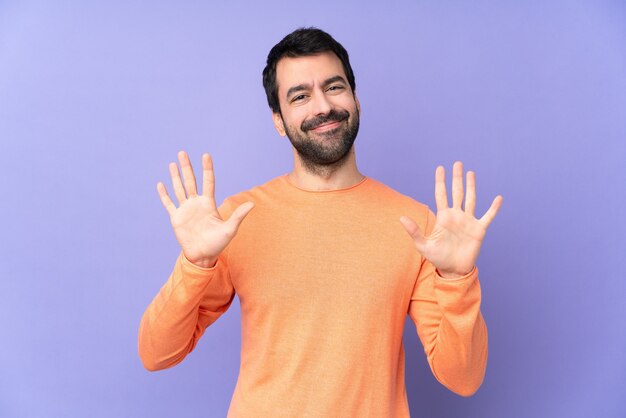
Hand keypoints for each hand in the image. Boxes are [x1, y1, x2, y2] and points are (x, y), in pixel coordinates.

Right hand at [157, 151, 253, 267]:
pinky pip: (168, 203)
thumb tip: (252, 204)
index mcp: (209, 204)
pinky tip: (161, 183)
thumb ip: (238, 215)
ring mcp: (185, 210)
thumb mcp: (230, 229)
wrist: (203, 256)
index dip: (207, 168)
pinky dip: (164, 194)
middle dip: (187, 167)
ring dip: (175, 176)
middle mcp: (196, 204)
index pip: (208, 181)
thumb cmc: (218, 244)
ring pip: (179, 189)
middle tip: (182, 152)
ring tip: (173, 163)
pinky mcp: (176, 218)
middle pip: (190, 181)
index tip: (206, 155)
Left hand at [400, 161, 501, 278]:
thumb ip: (414, 231)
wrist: (453, 270)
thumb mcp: (423, 245)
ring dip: (472, 186)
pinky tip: (498, 198)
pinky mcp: (479, 229)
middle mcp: (456, 216)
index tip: (440, 168)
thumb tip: (401, 217)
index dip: (440, 181)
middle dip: (457, 178)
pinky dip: (494, 208)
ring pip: (471, 199)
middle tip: (457, 163)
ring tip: (471, 173)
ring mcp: (468, 221)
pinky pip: (488, 216)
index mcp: (443, 217)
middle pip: (457, 192)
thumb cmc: (437, 258)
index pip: (441, 195)